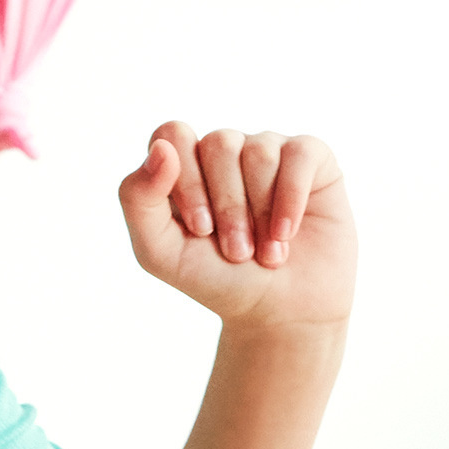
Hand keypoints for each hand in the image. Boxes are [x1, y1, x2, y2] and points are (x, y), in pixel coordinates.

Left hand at [118, 124, 359, 336]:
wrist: (279, 313)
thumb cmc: (216, 280)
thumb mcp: (160, 251)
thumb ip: (138, 199)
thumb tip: (161, 148)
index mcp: (184, 163)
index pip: (173, 135)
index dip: (187, 182)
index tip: (201, 230)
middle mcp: (226, 150)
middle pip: (219, 143)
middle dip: (228, 206)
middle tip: (237, 253)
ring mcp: (269, 149)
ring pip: (259, 151)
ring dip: (261, 213)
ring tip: (267, 254)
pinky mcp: (311, 159)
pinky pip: (300, 154)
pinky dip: (291, 198)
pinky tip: (288, 233)